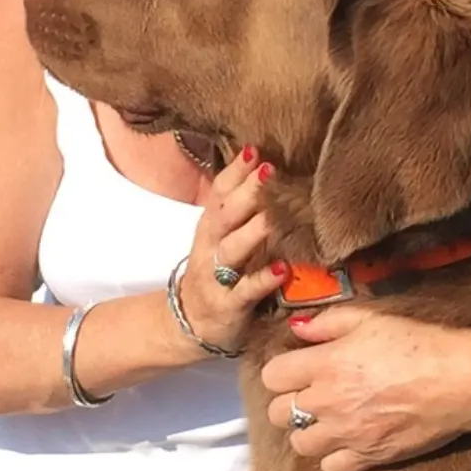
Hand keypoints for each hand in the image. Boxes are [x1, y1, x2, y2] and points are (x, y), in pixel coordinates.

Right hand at [175, 146, 283, 355]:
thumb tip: (268, 164)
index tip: (256, 148)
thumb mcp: (221, 235)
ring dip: (252, 232)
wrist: (189, 322)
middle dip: (246, 193)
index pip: (219, 192)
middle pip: (225, 215)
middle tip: (270, 170)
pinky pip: (244, 292)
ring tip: (273, 217)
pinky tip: (282, 270)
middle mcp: (210, 246)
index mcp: (211, 226)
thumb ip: (241, 206)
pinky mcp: (227, 305)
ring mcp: (216, 277)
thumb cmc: (216, 270)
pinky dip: (262, 280)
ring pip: (232, 250)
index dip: (235, 171)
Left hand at [259, 308, 470, 470]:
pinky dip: (334, 456)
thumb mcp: (373, 318)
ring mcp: (345, 434)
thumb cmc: (419, 343)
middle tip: (313, 392)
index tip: (298, 367)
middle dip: (289, 401)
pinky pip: (330, 467)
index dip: (282, 370)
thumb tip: (297, 329)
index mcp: (325, 364)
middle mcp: (326, 402)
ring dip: (309, 431)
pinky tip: (348, 439)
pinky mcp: (366, 456)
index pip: (271, 376)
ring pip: (299, 443)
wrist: (460, 380)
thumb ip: (329, 322)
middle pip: (277, 413)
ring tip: (329, 418)